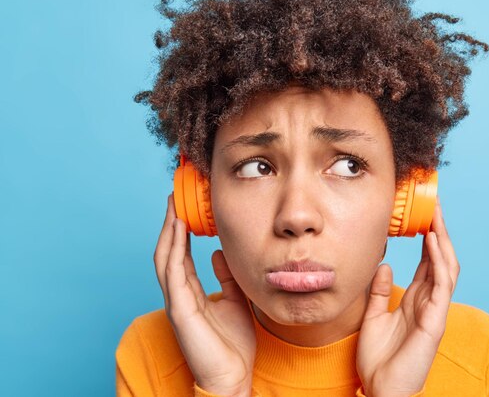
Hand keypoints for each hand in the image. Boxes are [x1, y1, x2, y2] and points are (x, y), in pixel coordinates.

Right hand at [153, 193, 255, 395]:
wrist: (234, 377)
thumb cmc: (233, 345)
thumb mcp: (236, 300)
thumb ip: (227, 277)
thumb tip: (219, 254)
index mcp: (191, 293)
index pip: (181, 254)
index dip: (180, 230)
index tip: (184, 207)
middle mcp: (179, 294)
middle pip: (168, 251)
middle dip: (169, 224)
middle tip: (174, 197)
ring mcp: (177, 302)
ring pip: (165, 258)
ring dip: (168, 230)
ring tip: (173, 206)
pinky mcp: (180, 311)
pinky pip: (173, 273)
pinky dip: (173, 249)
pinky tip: (178, 230)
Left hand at [356, 195, 459, 396]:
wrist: (380, 388)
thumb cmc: (379, 358)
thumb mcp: (373, 316)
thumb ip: (379, 291)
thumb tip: (383, 264)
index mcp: (416, 299)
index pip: (426, 262)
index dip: (427, 238)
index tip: (423, 215)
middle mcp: (428, 301)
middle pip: (439, 259)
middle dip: (438, 232)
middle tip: (433, 206)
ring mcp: (434, 310)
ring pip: (446, 267)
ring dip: (442, 241)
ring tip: (436, 216)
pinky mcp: (435, 320)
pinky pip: (441, 285)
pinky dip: (438, 261)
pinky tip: (432, 242)